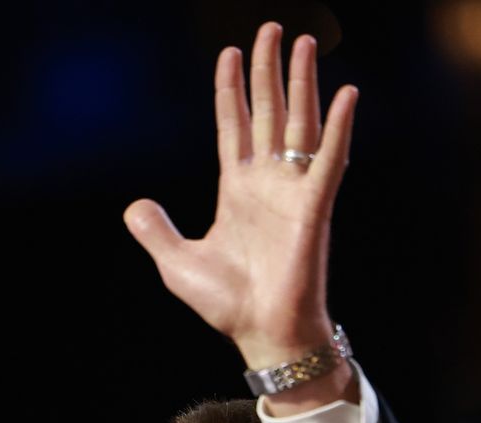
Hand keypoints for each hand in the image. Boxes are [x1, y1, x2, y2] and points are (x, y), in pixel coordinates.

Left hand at [124, 23, 358, 371]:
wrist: (261, 334)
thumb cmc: (230, 303)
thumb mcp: (177, 263)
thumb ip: (157, 231)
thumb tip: (134, 206)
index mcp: (237, 189)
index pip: (234, 125)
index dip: (232, 89)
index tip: (230, 52)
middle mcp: (268, 182)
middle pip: (268, 111)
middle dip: (269, 70)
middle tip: (272, 28)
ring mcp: (293, 191)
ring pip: (300, 123)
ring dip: (303, 82)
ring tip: (306, 42)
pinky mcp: (315, 208)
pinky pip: (329, 160)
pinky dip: (339, 128)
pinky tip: (346, 94)